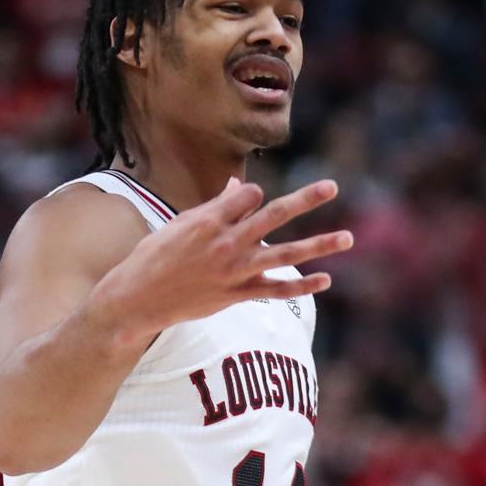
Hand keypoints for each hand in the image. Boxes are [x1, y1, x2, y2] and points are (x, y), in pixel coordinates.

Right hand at [95, 178, 352, 343]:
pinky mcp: (236, 295)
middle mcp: (226, 243)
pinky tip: (326, 280)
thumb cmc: (155, 257)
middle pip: (273, 215)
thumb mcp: (181, 224)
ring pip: (285, 255)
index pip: (249, 195)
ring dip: (319, 246)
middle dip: (305, 200)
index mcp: (209, 220)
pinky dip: (301, 287)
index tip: (243, 204)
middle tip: (332, 186)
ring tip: (348, 238)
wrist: (138, 298)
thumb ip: (216, 208)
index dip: (251, 196)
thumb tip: (238, 187)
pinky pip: (276, 291)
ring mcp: (234, 271)